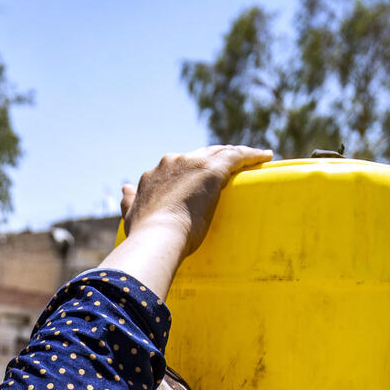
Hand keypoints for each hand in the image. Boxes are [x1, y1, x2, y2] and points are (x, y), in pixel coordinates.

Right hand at [102, 145, 272, 297]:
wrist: (157, 236)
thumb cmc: (145, 234)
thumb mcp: (132, 214)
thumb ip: (129, 201)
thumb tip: (124, 189)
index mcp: (155, 174)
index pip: (178, 165)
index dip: (191, 170)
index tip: (201, 177)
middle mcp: (172, 162)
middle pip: (200, 155)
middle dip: (215, 159)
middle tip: (231, 170)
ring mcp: (193, 163)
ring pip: (220, 152)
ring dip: (236, 154)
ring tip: (254, 159)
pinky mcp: (212, 170)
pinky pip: (237, 156)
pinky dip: (251, 154)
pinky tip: (265, 157)